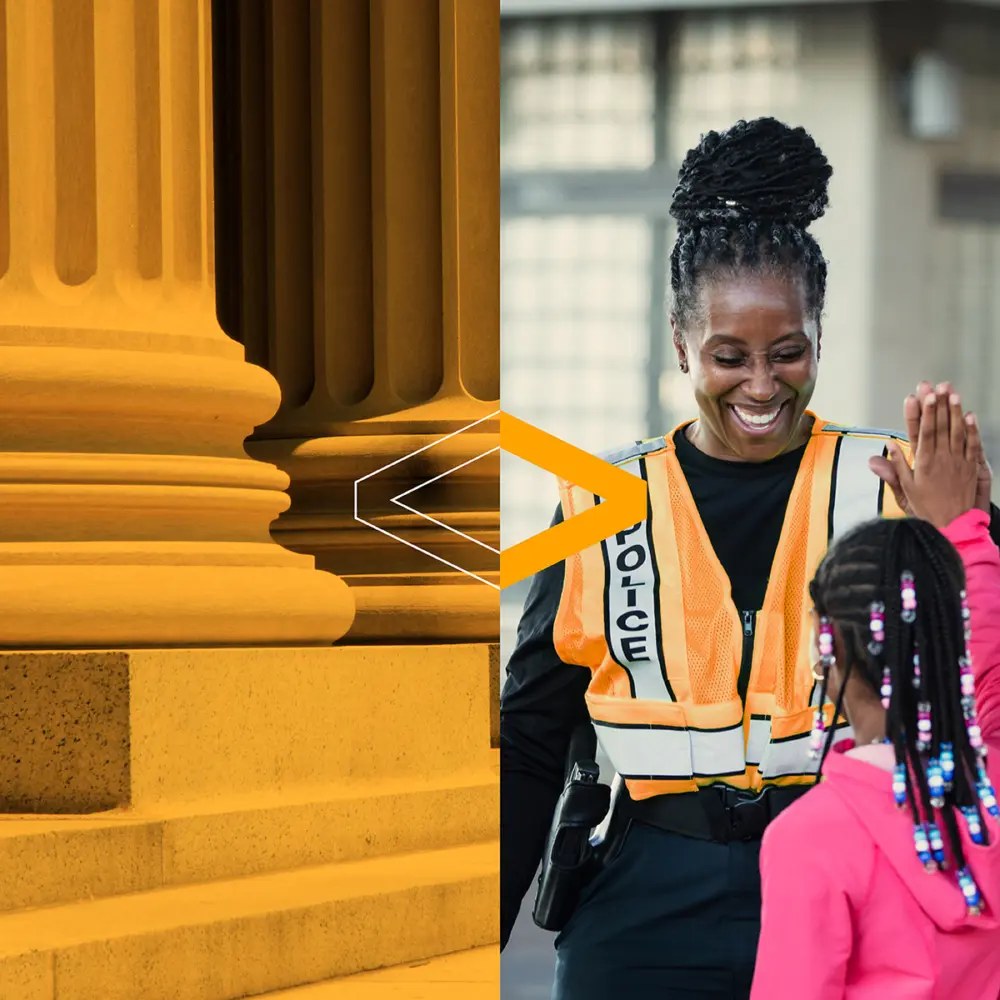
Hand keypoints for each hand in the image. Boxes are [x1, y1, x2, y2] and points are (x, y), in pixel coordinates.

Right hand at [884, 391, 980, 528]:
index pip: (922, 432)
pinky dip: (972, 429)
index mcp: (923, 463)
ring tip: (952, 393)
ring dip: (955, 411)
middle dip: (937, 404)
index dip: (922, 413)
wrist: (952, 526)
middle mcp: (941, 459)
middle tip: (935, 386)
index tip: (920, 397)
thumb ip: (895, 468)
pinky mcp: (971, 467)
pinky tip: (969, 416)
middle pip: (940, 426)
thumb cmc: (926, 509)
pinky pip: (973, 445)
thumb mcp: (904, 491)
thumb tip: (887, 447)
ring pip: (957, 431)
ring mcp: (958, 462)